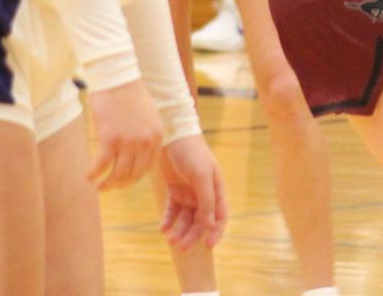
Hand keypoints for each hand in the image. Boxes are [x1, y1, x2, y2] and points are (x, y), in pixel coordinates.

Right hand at [85, 81, 163, 189]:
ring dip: (107, 185)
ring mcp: (128, 142)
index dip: (135, 177)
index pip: (148, 167)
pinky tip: (88, 177)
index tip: (125, 179)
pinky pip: (101, 166)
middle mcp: (145, 142)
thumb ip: (147, 133)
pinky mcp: (110, 139)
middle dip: (121, 184)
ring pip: (118, 174)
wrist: (117, 77)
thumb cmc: (129, 93)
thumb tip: (139, 151)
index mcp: (157, 136)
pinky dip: (94, 174)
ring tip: (99, 187)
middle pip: (134, 175)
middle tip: (111, 186)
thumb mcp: (148, 115)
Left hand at [156, 135, 227, 250]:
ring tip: (169, 239)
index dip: (216, 232)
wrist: (172, 135)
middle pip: (201, 221)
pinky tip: (162, 228)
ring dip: (179, 230)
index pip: (220, 216)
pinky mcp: (175, 190)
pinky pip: (173, 210)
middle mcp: (204, 193)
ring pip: (186, 218)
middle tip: (181, 247)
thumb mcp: (201, 176)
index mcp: (216, 189)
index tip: (207, 246)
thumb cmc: (192, 153)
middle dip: (192, 235)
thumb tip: (210, 224)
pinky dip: (168, 220)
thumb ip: (206, 200)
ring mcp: (189, 192)